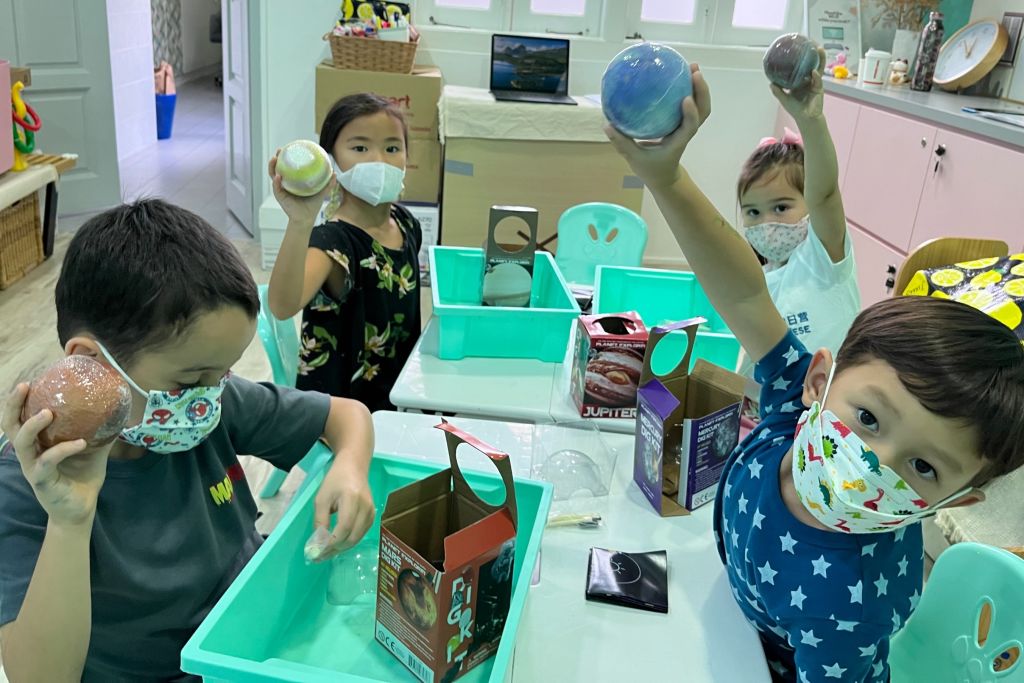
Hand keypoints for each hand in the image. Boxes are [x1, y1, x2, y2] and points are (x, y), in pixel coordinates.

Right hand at [2, 384, 109, 527]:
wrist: (81, 509)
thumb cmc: (83, 477)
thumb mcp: (94, 451)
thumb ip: (100, 432)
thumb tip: (117, 412)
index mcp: (38, 444)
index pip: (21, 418)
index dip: (19, 400)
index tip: (29, 381)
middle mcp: (30, 453)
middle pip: (11, 426)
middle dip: (14, 405)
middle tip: (25, 386)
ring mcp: (33, 467)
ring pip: (22, 443)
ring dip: (32, 426)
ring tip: (47, 413)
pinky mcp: (41, 481)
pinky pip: (48, 461)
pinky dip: (63, 449)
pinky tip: (81, 442)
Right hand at [268, 150, 336, 229]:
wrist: (306, 219)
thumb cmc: (312, 206)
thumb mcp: (321, 192)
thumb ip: (327, 184)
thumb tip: (334, 173)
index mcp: (293, 181)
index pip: (288, 167)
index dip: (287, 157)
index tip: (289, 148)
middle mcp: (286, 184)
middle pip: (278, 168)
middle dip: (276, 159)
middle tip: (279, 151)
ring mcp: (281, 189)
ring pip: (273, 175)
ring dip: (272, 167)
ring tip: (274, 159)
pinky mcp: (280, 196)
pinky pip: (276, 187)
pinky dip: (276, 182)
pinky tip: (278, 177)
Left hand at [310, 455, 373, 560]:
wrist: (354, 467)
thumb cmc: (335, 480)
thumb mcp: (322, 498)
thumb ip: (320, 521)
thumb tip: (318, 544)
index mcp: (352, 499)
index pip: (344, 528)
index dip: (330, 543)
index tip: (316, 552)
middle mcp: (366, 507)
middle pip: (352, 537)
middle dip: (334, 550)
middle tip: (318, 557)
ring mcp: (372, 512)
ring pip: (357, 538)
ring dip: (341, 548)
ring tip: (326, 553)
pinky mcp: (373, 515)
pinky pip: (361, 534)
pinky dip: (348, 541)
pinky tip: (337, 544)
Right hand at [604, 63, 710, 189]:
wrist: (663, 177)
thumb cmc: (650, 168)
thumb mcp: (634, 158)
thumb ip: (621, 142)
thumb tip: (607, 124)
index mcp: (678, 142)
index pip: (689, 127)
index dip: (691, 113)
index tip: (686, 98)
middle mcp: (686, 132)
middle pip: (703, 111)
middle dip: (702, 91)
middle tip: (694, 71)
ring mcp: (686, 126)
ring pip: (701, 106)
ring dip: (700, 86)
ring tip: (691, 66)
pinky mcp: (683, 122)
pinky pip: (691, 104)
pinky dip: (689, 88)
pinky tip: (679, 74)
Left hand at [771, 47, 825, 121]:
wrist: (805, 118)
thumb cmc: (795, 109)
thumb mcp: (784, 99)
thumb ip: (778, 91)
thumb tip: (770, 83)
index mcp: (800, 80)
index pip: (801, 66)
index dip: (801, 58)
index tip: (799, 48)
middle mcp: (808, 79)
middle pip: (812, 64)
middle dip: (813, 54)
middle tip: (812, 43)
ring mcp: (815, 82)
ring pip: (818, 68)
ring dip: (820, 59)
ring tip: (819, 50)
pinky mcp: (819, 88)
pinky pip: (818, 80)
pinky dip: (816, 76)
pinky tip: (814, 72)